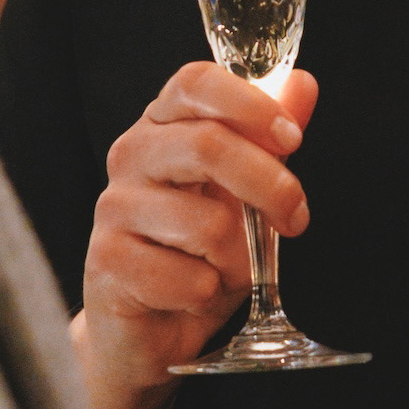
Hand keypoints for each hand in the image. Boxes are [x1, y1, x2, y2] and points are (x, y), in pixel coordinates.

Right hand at [75, 62, 318, 408]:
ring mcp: (113, 206)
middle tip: (295, 217)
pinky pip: (187, 278)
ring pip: (206, 223)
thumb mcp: (244, 193)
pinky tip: (190, 293)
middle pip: (207, 145)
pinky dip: (207, 292)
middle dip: (269, 185)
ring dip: (237, 258)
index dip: (249, 103)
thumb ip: (269, 139)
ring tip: (222, 267)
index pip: (195, 82)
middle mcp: (132, 155)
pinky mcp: (105, 261)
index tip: (291, 138)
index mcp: (163, 124)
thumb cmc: (199, 251)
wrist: (150, 326)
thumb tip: (302, 83)